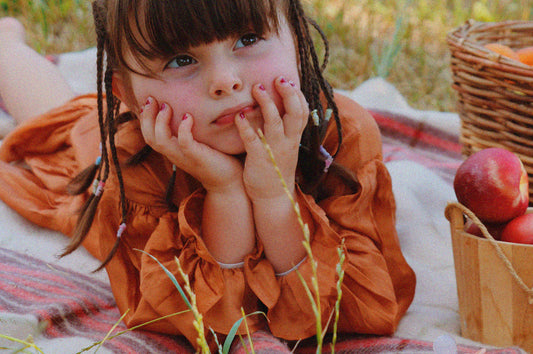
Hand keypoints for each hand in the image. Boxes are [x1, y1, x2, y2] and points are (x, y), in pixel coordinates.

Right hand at [139, 97, 243, 192]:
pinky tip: (187, 116)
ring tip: (167, 106)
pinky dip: (183, 128)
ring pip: (161, 141)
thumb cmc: (217, 158)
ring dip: (160, 121)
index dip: (145, 118)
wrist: (230, 181)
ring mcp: (185, 157)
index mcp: (173, 150)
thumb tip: (191, 107)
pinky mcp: (197, 158)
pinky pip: (184, 143)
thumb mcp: (200, 142)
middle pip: (150, 138)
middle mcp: (175, 155)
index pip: (150, 135)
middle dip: (147, 116)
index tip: (149, 100)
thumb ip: (192, 129)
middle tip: (151, 98)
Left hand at [235, 77, 308, 201]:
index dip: (297, 95)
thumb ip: (284, 129)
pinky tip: (238, 116)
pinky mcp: (259, 158)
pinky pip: (252, 140)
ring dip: (266, 103)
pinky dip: (245, 127)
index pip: (303, 112)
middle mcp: (287, 141)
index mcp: (294, 138)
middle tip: (278, 78)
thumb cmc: (275, 168)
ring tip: (257, 88)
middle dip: (288, 93)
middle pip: (295, 113)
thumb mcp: (286, 147)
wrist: (273, 197)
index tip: (288, 80)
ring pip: (274, 122)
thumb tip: (280, 109)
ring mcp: (274, 149)